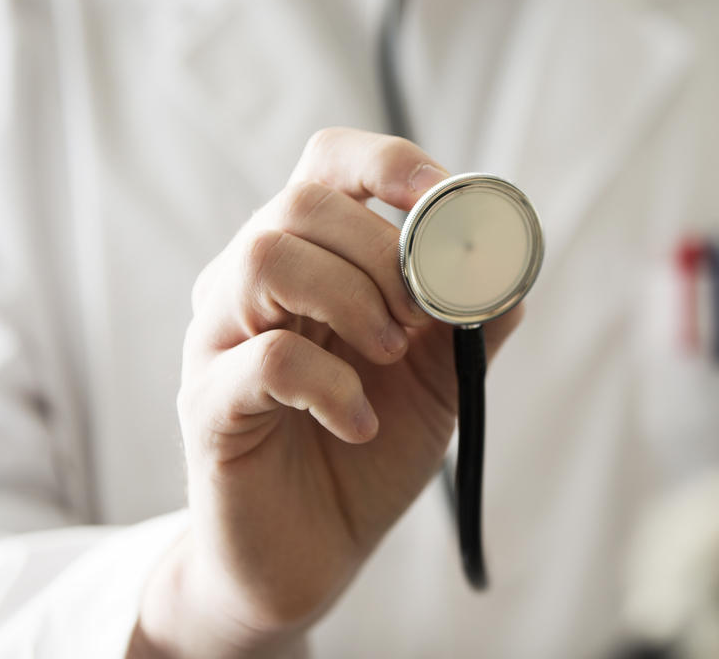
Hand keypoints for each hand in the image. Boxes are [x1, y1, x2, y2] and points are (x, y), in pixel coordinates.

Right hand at [129, 129, 522, 658]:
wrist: (309, 554)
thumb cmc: (366, 450)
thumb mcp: (438, 377)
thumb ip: (471, 318)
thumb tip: (510, 264)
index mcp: (307, 259)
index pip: (327, 164)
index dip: (388, 163)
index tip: (448, 201)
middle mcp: (248, 283)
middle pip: (301, 202)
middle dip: (386, 251)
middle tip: (422, 317)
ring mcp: (218, 340)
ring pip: (266, 257)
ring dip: (352, 298)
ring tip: (390, 355)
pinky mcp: (208, 406)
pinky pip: (266, 361)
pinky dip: (334, 385)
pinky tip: (361, 423)